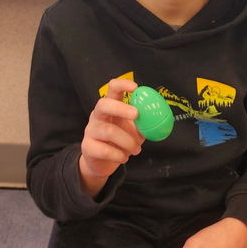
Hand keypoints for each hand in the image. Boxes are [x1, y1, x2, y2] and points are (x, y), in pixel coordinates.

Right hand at [78, 77, 142, 195]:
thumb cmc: (120, 142)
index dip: (122, 84)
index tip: (136, 88)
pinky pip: (105, 150)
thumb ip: (144, 122)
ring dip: (128, 142)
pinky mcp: (87, 146)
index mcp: (110, 107)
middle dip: (120, 108)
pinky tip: (124, 157)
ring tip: (136, 150)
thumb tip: (159, 117)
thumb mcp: (134, 130)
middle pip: (104, 104)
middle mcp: (97, 115)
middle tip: (136, 114)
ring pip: (109, 131)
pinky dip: (119, 155)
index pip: (112, 88)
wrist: (102, 163)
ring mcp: (90, 130)